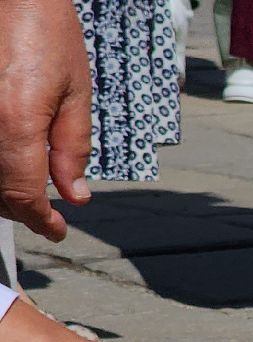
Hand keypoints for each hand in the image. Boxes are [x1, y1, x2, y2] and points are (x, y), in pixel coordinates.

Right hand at [0, 0, 94, 240]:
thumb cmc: (45, 29)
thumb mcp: (74, 91)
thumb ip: (71, 147)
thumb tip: (74, 195)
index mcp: (14, 123)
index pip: (22, 194)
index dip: (40, 220)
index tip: (56, 230)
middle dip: (19, 209)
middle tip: (45, 214)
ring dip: (0, 192)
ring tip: (26, 195)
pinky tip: (7, 166)